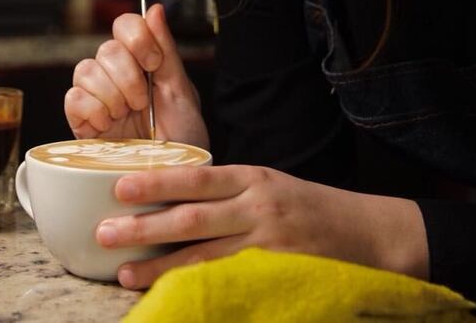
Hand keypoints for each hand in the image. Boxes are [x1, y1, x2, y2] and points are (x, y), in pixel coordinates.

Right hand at [65, 3, 208, 148]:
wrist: (172, 180)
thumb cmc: (183, 138)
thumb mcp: (182, 92)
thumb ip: (167, 50)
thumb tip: (155, 9)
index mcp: (142, 62)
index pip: (125, 25)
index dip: (137, 39)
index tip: (153, 64)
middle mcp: (116, 75)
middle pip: (105, 49)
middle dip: (129, 78)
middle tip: (142, 102)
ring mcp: (96, 97)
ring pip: (86, 71)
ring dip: (112, 96)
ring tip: (125, 117)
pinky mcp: (80, 120)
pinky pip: (74, 99)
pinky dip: (93, 111)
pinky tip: (108, 127)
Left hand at [94, 165, 428, 288]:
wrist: (370, 233)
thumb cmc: (311, 208)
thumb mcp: (270, 186)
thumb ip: (228, 193)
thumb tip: (172, 200)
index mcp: (253, 178)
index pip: (197, 178)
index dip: (157, 183)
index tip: (119, 186)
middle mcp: (258, 206)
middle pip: (192, 217)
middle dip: (144, 225)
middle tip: (104, 231)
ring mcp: (269, 245)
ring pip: (204, 256)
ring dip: (160, 266)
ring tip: (124, 272)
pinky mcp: (279, 274)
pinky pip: (231, 284)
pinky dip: (199, 289)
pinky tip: (174, 297)